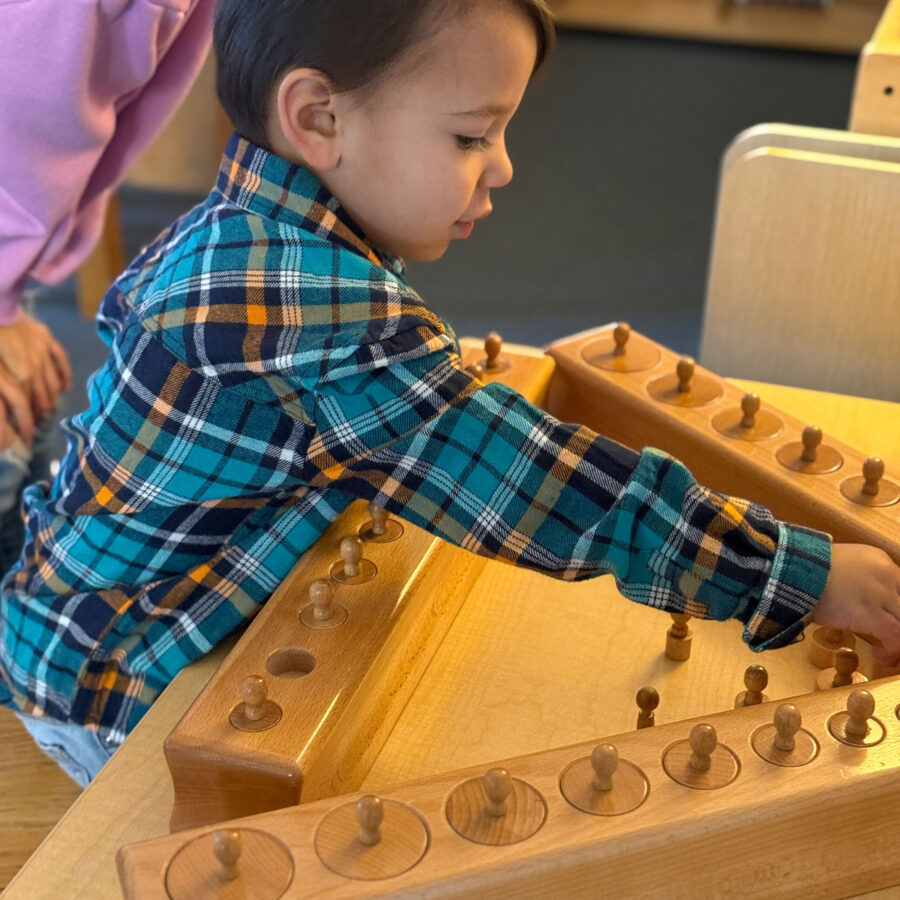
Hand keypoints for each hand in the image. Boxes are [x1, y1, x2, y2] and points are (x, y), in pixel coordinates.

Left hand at [0, 313, 71, 435]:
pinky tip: (64, 387)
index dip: (25, 426)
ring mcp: (42, 351)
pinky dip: (64, 375)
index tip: (24, 439)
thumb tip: (12, 408)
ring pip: (52, 382)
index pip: (25, 407)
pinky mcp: (45, 337)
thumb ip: (4, 391)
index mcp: (18, 375)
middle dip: (39, 415)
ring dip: (51, 400)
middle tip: (35, 427)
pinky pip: (60, 359)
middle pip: (41, 397)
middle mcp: (34, 366)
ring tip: (47, 412)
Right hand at [812, 544, 899, 665]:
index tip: (892, 619)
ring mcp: (881, 593)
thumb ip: (856, 578)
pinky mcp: (871, 613)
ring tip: (890, 651)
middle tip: (894, 638)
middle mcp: (886, 574)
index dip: (898, 608)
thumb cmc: (804, 568)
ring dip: (898, 640)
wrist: (791, 569)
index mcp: (878, 559)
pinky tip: (881, 656)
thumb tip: (856, 599)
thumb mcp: (838, 565)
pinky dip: (891, 649)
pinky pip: (894, 635)